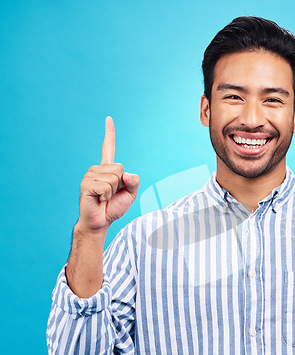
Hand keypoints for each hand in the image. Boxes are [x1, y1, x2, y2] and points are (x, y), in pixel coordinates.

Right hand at [78, 117, 139, 231]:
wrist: (101, 221)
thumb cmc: (114, 207)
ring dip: (113, 191)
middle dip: (120, 184)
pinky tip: (99, 199)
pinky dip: (106, 196)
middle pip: (120, 168)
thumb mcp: (131, 194)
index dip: (109, 133)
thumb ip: (134, 181)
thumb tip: (126, 174)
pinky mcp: (86, 184)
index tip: (108, 118)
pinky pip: (106, 186)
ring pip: (114, 178)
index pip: (108, 147)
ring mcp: (90, 175)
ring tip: (104, 197)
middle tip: (111, 194)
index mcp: (108, 169)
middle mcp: (97, 169)